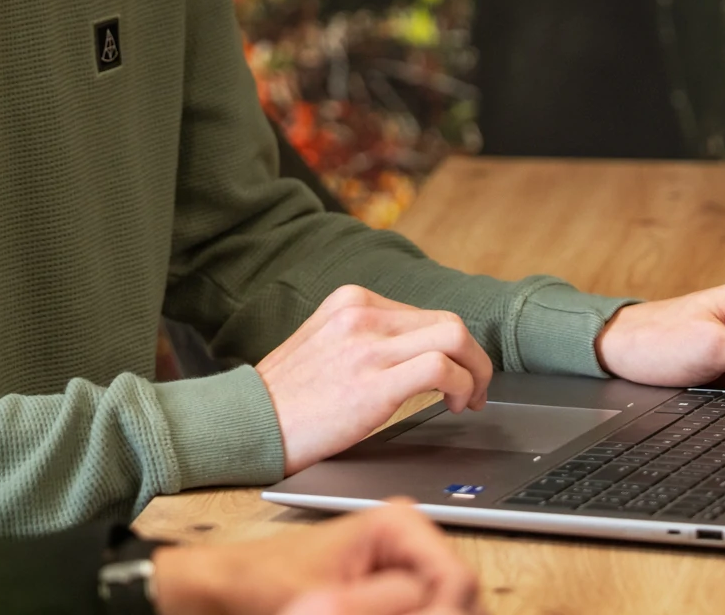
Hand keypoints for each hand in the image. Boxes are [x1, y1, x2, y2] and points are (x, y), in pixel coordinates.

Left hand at [150, 501, 477, 614]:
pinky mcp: (392, 590)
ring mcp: (404, 565)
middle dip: (429, 614)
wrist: (231, 586)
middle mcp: (410, 540)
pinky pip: (418, 610)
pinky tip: (367, 614)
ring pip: (443, 607)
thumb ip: (391, 600)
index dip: (443, 613)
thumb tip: (447, 603)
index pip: (459, 579)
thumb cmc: (266, 582)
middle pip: (458, 598)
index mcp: (400, 524)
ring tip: (354, 611)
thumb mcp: (330, 600)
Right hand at [256, 285, 492, 474]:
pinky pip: (443, 368)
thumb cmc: (284, 396)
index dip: (453, 346)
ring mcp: (367, 346)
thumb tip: (411, 350)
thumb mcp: (321, 342)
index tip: (456, 373)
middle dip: (474, 358)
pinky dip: (463, 385)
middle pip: (447, 321)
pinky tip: (454, 406)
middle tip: (474, 389)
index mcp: (349, 302)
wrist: (248, 421)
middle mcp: (361, 314)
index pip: (424, 313)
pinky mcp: (374, 383)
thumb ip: (362, 336)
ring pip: (454, 336)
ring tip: (469, 399)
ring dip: (476, 371)